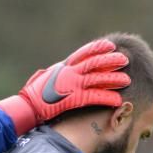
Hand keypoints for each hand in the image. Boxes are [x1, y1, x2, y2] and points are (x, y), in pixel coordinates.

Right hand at [0, 39, 130, 134]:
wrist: (26, 107)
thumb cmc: (32, 96)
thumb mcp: (44, 79)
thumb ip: (53, 74)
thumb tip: (53, 71)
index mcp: (63, 67)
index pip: (83, 53)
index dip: (98, 48)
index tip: (109, 46)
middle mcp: (69, 72)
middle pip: (95, 63)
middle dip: (111, 61)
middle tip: (124, 60)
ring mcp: (71, 84)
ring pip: (98, 78)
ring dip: (114, 79)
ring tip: (127, 80)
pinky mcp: (73, 98)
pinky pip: (94, 96)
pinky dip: (107, 97)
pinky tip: (117, 100)